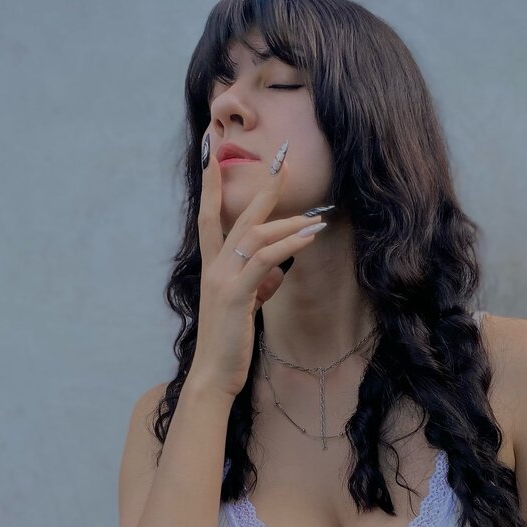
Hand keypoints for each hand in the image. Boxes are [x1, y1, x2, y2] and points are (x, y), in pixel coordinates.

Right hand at [189, 135, 328, 399]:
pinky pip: (264, 261)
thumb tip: (276, 274)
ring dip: (288, 222)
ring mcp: (222, 279)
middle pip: (235, 214)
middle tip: (282, 158)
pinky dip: (287, 245)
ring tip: (317, 219)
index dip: (211, 183)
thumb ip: (258, 285)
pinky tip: (308, 239)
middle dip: (260, 186)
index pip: (209, 215)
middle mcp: (213, 266)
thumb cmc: (230, 342)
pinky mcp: (235, 295)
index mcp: (213, 267)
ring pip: (254, 235)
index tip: (213, 152)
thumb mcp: (246, 307)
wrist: (215, 374)